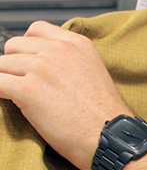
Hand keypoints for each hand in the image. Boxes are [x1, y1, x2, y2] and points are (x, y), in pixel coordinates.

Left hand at [0, 21, 131, 169]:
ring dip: (8, 83)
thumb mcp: (94, 73)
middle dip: (15, 66)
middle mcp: (58, 51)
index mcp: (77, 45)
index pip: (36, 30)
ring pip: (1, 66)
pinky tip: (12, 103)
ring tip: (25, 102)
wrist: (111, 139)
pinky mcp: (28, 90)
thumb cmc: (104, 117)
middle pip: (14, 46)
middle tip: (29, 87)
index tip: (32, 64)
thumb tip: (41, 64)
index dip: (29, 48)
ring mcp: (42, 68)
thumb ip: (69, 61)